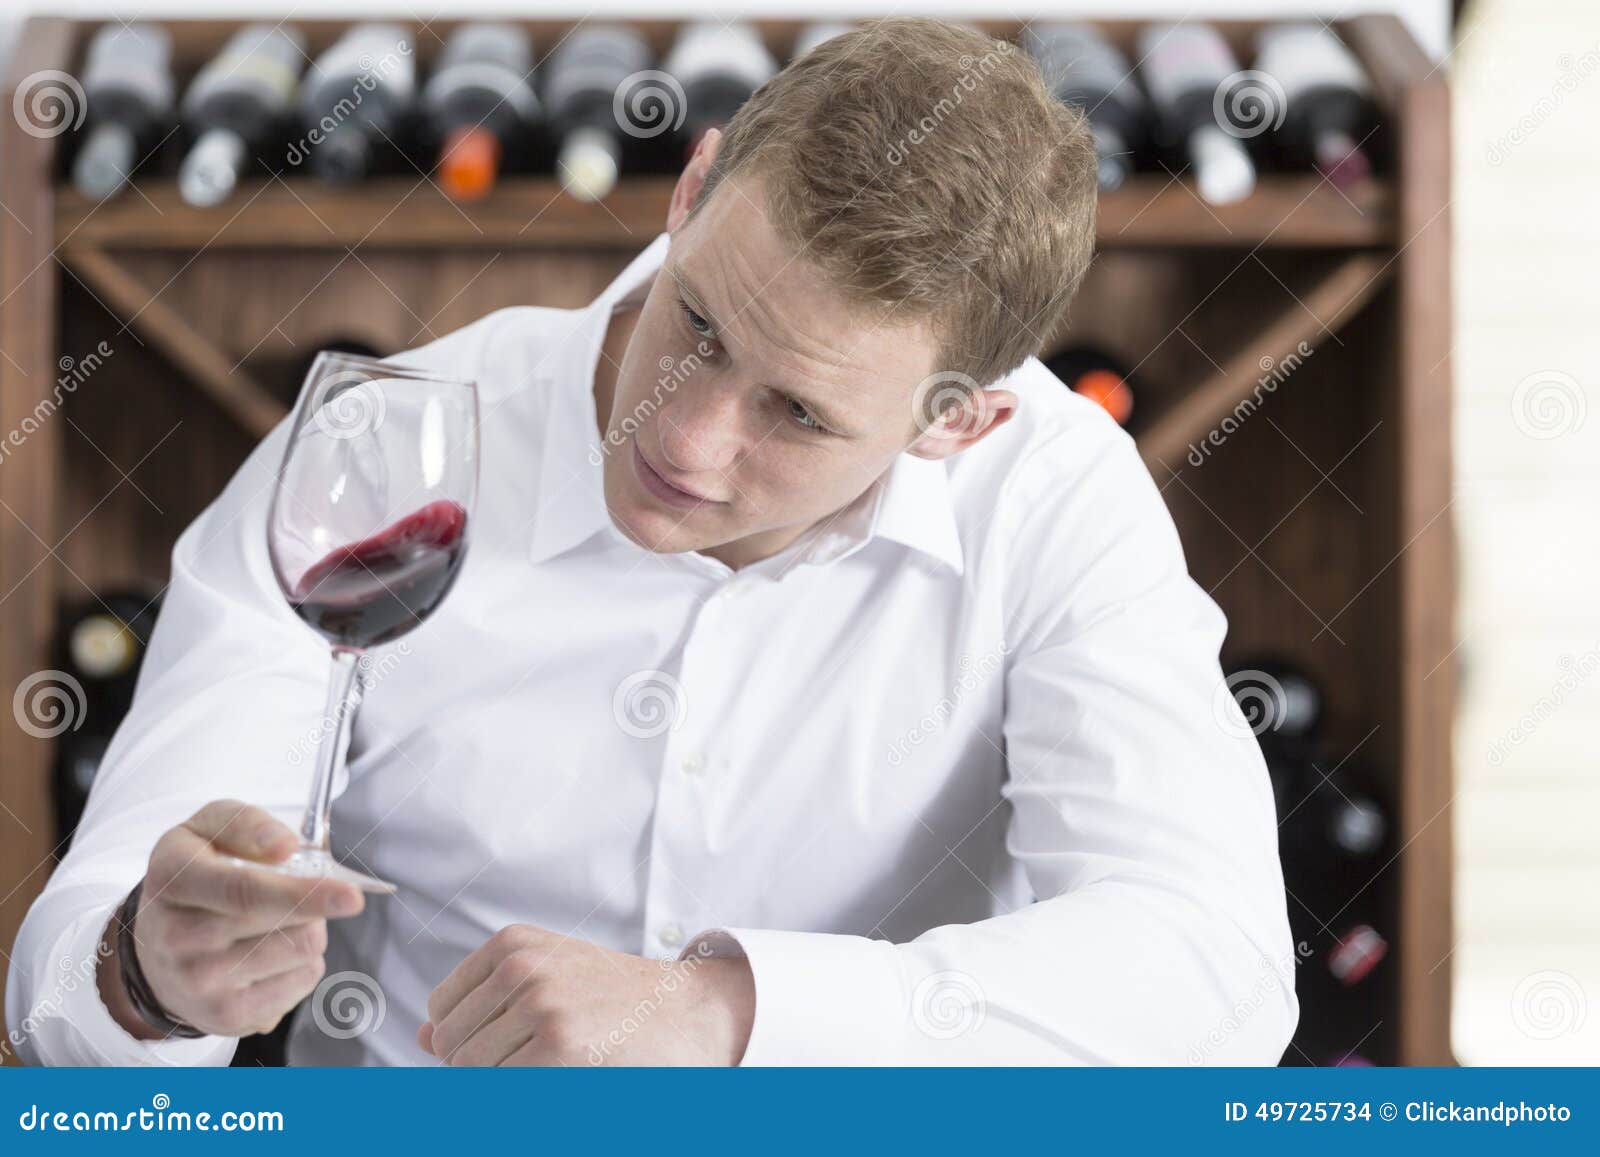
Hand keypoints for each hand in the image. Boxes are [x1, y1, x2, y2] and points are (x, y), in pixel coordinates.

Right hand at [98, 799, 366, 1039]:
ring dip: (308, 929)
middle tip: (298, 893)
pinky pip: (303, 982)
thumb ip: (247, 824)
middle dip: (314, 902)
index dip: (305, 894)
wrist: (153, 948)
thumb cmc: (195, 873)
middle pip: (289, 924)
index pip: (246, 892)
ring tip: (276, 923)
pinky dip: (302, 962)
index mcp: (175, 880)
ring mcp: (200, 985)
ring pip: (303, 950)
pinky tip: (270, 956)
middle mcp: (179, 938)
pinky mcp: (226, 1018)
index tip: (352, 897)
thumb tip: (285, 846)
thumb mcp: (208, 829)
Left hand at [418, 924, 754, 1065]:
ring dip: (502, 1079)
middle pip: (451, 1044)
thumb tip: (421, 1037)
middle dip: (480, 1063)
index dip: (464, 1037)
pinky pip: (502, 1086)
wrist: (682, 1010)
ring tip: (552, 1061)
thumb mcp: (544, 977)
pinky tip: (561, 1073)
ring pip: (472, 1070)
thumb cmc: (610, 996)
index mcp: (512, 943)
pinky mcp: (557, 1047)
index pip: (442, 1009)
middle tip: (535, 1055)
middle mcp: (521, 967)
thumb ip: (479, 1004)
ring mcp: (539, 1006)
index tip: (507, 1038)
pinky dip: (521, 1090)